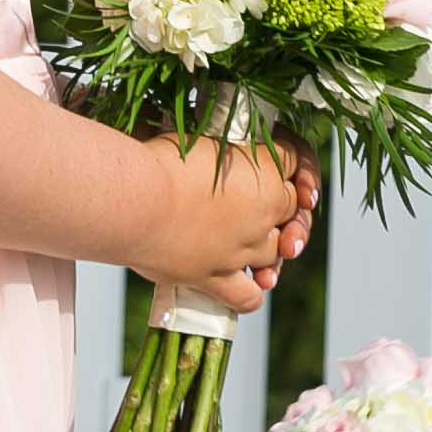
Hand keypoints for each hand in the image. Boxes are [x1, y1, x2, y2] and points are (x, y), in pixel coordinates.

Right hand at [136, 135, 302, 303]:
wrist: (135, 200)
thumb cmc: (161, 160)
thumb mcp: (202, 136)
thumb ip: (224, 146)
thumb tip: (221, 145)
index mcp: (267, 171)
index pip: (295, 161)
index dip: (284, 160)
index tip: (269, 158)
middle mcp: (265, 213)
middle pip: (292, 208)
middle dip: (279, 204)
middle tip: (253, 198)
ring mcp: (243, 249)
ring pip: (276, 251)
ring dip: (268, 245)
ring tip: (244, 237)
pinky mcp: (218, 278)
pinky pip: (249, 296)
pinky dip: (251, 291)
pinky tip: (243, 280)